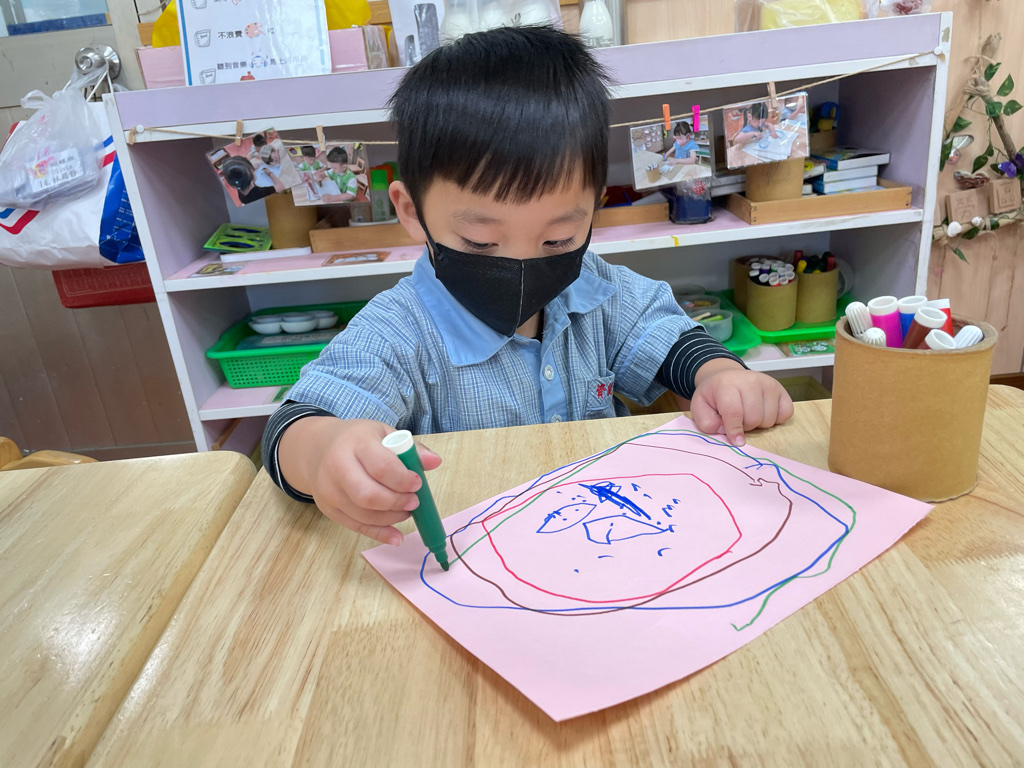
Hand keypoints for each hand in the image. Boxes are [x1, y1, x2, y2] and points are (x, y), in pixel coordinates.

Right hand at [278, 417, 441, 544]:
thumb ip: (411, 449)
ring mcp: (329, 490)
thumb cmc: (358, 441)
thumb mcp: (384, 434)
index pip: (382, 467)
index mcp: (356, 443)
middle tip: (414, 501)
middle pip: (369, 495)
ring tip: (406, 511)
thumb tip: (435, 462)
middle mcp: (337, 467)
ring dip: (392, 518)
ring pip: (363, 514)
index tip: (417, 483)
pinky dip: (380, 534)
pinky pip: (356, 527)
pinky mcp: (328, 509)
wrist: (318, 449)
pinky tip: (396, 536)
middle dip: (397, 503)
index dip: (404, 480)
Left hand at [688, 359, 793, 446]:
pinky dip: (776, 419)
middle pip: (754, 419)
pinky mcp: (781, 389)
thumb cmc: (714, 395)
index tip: (736, 442)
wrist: (726, 377)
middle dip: (745, 426)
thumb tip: (726, 432)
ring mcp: (768, 384)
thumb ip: (707, 422)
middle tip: (737, 420)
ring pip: (769, 419)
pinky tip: (763, 412)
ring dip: (759, 424)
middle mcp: (750, 380)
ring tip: (748, 414)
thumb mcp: (700, 407)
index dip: (735, 430)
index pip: (734, 412)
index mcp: (727, 385)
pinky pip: (785, 414)